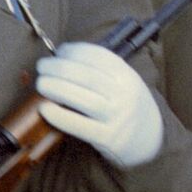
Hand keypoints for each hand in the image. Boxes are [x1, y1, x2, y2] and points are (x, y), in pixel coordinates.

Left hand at [36, 41, 161, 166]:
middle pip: (87, 76)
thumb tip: (60, 57)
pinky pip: (80, 126)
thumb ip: (100, 70)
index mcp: (128, 76)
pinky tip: (44, 108)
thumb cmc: (126, 105)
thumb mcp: (124, 82)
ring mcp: (117, 117)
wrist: (151, 139)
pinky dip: (59, 116)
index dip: (75, 51)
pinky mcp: (108, 138)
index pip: (99, 57)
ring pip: (83, 100)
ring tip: (40, 83)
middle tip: (41, 66)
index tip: (58, 51)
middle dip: (59, 67)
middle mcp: (124, 95)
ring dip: (56, 88)